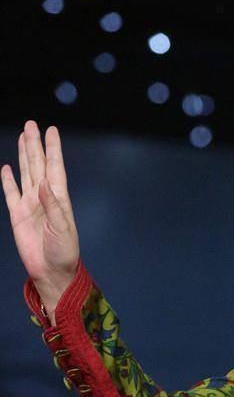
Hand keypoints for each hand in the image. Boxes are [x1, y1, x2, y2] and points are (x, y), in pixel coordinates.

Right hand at [2, 120, 79, 307]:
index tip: (52, 131)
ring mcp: (30, 205)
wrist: (52, 272)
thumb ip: (53, 205)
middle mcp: (44, 197)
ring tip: (22, 137)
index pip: (55, 168)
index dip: (53, 149)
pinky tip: (7, 167)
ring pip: (26, 173)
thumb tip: (44, 182)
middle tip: (32, 124)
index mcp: (59, 199)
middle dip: (35, 145)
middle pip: (38, 165)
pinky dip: (8, 180)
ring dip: (24, 155)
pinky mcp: (18, 215)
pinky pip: (11, 193)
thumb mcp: (63, 229)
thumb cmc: (64, 252)